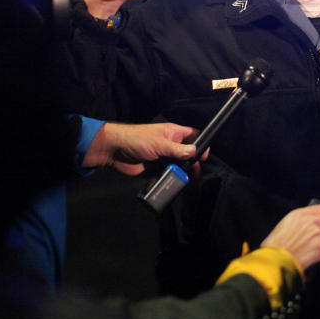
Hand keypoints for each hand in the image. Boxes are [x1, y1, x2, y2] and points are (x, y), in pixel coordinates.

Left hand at [84, 121, 198, 175]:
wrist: (114, 151)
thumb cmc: (137, 139)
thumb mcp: (159, 143)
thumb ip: (177, 150)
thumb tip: (194, 152)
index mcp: (173, 134)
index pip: (193, 137)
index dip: (201, 145)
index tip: (204, 156)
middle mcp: (170, 145)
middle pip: (188, 155)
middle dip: (193, 164)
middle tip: (196, 173)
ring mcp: (163, 158)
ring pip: (178, 167)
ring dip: (182, 174)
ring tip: (187, 182)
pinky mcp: (155, 170)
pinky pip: (167, 176)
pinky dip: (170, 180)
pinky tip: (173, 184)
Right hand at [261, 205, 319, 269]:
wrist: (274, 261)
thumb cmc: (275, 247)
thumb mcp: (284, 226)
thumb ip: (300, 223)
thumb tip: (312, 224)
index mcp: (299, 215)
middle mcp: (310, 221)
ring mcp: (316, 233)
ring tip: (309, 251)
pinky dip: (318, 256)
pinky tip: (307, 257)